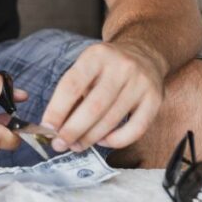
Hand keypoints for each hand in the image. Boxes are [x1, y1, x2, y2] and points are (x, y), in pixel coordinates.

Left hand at [41, 42, 166, 152]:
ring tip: (77, 145)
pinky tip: (103, 141)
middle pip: (93, 107)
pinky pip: (135, 129)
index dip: (57, 110)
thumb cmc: (105, 68)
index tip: (46, 128)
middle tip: (60, 144)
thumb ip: (71, 95)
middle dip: (73, 130)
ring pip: (112, 120)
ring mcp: (140, 83)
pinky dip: (116, 140)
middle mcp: (121, 67)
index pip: (72, 85)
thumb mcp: (86, 68)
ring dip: (90, 138)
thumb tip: (54, 127)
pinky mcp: (155, 99)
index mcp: (96, 55)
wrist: (143, 55)